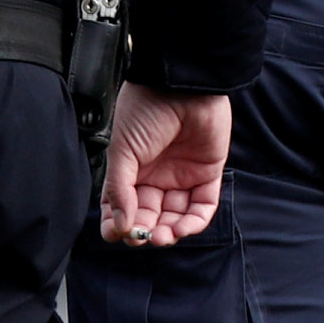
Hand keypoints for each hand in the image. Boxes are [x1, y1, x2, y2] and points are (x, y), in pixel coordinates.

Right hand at [103, 86, 229, 246]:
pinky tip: (181, 227)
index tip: (116, 233)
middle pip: (150, 214)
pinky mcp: (207, 173)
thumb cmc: (146, 109)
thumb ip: (119, 189)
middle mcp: (156, 175)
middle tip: (142, 238)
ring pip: (176, 215)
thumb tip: (119, 224)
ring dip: (169, 231)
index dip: (119, 222)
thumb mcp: (122, 151)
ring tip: (162, 236)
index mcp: (131, 169)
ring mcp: (182, 176)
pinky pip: (203, 205)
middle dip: (145, 230)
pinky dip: (193, 221)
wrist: (180, 84)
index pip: (123, 205)